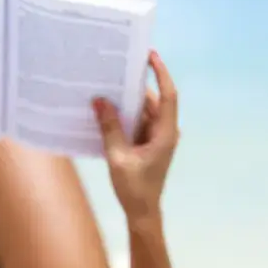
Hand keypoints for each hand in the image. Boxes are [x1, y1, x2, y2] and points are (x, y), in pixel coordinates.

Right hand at [93, 50, 179, 222]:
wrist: (143, 212)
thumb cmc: (134, 188)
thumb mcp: (117, 157)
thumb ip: (110, 128)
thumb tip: (100, 100)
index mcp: (165, 133)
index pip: (168, 95)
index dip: (161, 73)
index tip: (150, 55)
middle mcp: (165, 132)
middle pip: (154, 100)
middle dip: (137, 84)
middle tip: (118, 66)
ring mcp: (157, 138)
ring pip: (144, 111)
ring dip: (128, 101)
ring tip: (108, 84)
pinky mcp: (148, 144)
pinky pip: (138, 122)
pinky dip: (125, 115)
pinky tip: (107, 109)